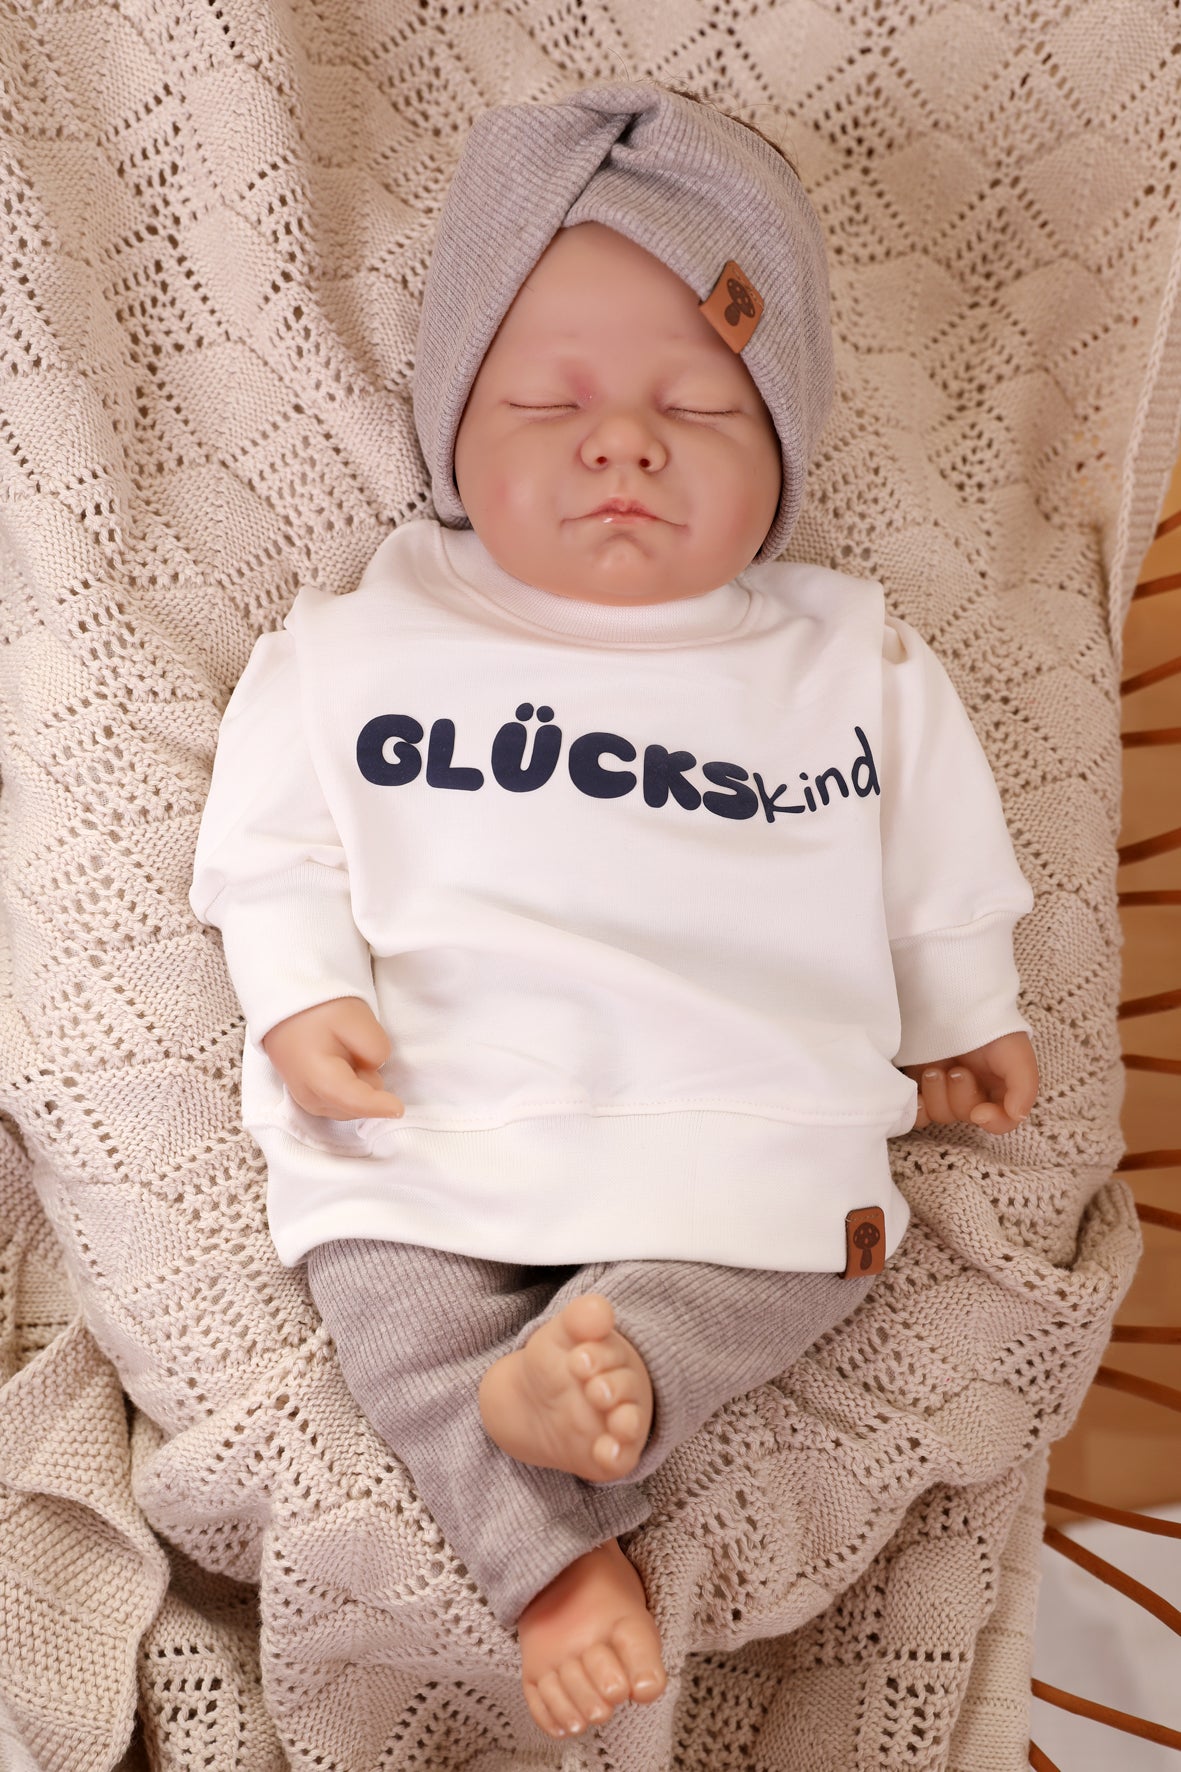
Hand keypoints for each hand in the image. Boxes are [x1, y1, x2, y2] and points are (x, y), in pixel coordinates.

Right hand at [261, 997, 404, 1119]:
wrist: (284, 1004)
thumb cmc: (319, 1009)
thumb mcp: (356, 1019)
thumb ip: (374, 1049)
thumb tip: (374, 1071)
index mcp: (315, 1076)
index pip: (352, 1100)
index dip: (378, 1105)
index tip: (399, 1109)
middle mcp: (308, 1098)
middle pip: (354, 1107)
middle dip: (366, 1085)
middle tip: (355, 1048)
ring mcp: (307, 1101)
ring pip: (350, 1108)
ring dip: (358, 1086)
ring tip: (346, 1052)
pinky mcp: (309, 1099)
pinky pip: (341, 1103)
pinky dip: (350, 1088)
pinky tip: (344, 1064)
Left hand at [902, 1030, 1038, 1135]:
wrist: (947, 999)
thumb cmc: (986, 1024)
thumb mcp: (1016, 1052)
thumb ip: (1024, 1088)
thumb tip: (1016, 1116)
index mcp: (999, 1087)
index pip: (1002, 1121)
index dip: (993, 1122)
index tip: (980, 1112)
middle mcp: (972, 1091)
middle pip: (967, 1117)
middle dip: (961, 1096)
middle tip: (956, 1070)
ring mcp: (943, 1088)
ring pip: (940, 1115)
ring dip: (937, 1095)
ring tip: (934, 1070)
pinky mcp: (917, 1084)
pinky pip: (915, 1114)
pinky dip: (915, 1109)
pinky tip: (916, 1092)